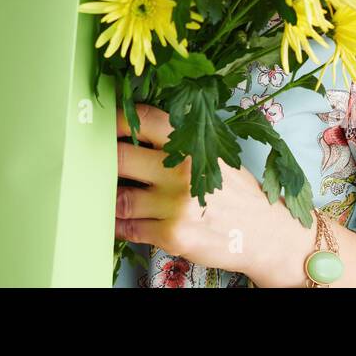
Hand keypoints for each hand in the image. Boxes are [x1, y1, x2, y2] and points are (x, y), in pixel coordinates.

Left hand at [115, 103, 311, 286]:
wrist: (266, 234)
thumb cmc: (236, 192)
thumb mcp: (215, 154)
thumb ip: (181, 141)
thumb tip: (134, 131)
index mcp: (193, 143)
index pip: (143, 120)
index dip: (115, 119)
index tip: (99, 123)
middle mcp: (182, 170)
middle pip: (120, 156)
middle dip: (100, 158)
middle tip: (89, 158)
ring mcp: (175, 205)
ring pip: (119, 196)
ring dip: (105, 194)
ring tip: (98, 191)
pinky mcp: (172, 235)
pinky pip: (128, 227)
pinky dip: (116, 223)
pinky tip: (114, 218)